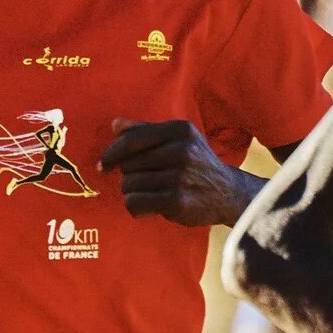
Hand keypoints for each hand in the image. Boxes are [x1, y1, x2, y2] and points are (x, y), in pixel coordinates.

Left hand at [99, 119, 253, 226]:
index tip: (105, 164)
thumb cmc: (196, 164)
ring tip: (151, 194)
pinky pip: (135, 203)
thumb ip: (145, 130)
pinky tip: (150, 208)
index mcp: (179, 130)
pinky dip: (136, 208)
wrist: (227, 193)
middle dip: (129, 175)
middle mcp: (181, 150)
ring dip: (133, 193)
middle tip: (144, 182)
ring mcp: (179, 176)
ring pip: (129, 185)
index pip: (130, 140)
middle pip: (127, 164)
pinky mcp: (176, 201)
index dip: (112, 153)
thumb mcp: (178, 139)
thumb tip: (115, 125)